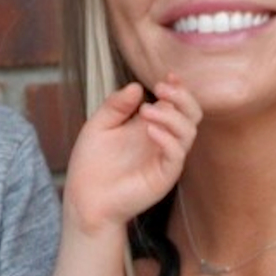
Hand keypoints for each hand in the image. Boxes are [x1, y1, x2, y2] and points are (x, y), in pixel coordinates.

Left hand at [63, 76, 200, 233]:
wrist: (84, 199)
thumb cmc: (91, 165)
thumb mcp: (99, 126)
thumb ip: (116, 106)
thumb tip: (137, 87)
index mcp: (150, 126)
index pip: (176, 104)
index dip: (178, 89)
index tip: (167, 76)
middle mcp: (162, 141)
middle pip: (191, 115)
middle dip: (183, 98)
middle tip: (162, 89)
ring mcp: (165, 159)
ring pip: (188, 132)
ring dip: (172, 116)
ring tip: (146, 112)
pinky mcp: (163, 177)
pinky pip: (176, 155)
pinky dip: (168, 139)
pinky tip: (149, 130)